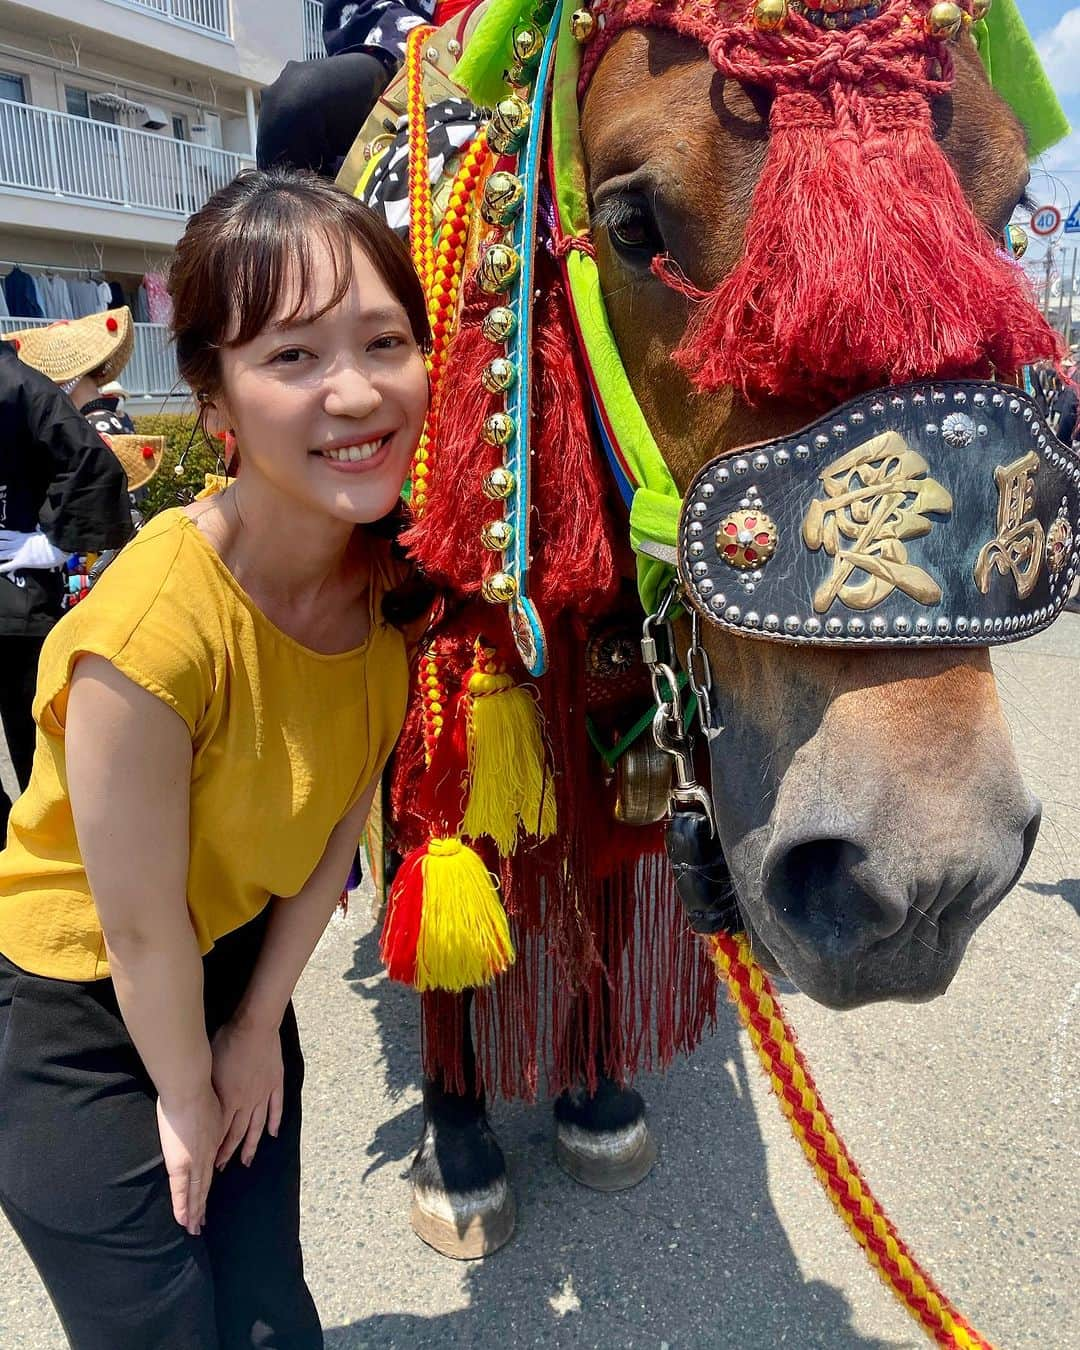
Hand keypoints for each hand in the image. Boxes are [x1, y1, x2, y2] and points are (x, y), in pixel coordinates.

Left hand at [0, 528, 66, 572]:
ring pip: (1, 553)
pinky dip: (1, 568)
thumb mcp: (41, 535)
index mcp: (21, 536)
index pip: (4, 534)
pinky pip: (9, 565)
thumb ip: (34, 534)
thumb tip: (37, 530)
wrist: (58, 546)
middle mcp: (17, 544)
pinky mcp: (23, 561)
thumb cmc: (53, 541)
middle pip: (0, 543)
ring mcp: (19, 552)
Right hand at [156, 1087, 222, 1235]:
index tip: (206, 1196)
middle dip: (203, 1204)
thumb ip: (207, 1118)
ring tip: (195, 1228)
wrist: (189, 1087)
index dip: (207, 1183)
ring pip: (196, 1192)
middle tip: (202, 1223)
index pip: (209, 1166)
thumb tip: (202, 1120)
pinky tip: (184, 1221)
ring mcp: (195, 1160)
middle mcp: (207, 1153)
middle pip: (205, 1184)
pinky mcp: (181, 1163)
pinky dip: (183, 1207)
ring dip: (195, 1211)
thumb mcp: (209, 1106)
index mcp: (213, 1138)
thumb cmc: (195, 1089)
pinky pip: (181, 1191)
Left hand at [211, 1017, 283, 1170]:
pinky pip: (276, 1107)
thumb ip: (207, 1088)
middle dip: (231, 1152)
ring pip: (258, 1125)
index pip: (222, 1131)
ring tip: (248, 1160)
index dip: (217, 1148)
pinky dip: (275, 1122)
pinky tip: (273, 1133)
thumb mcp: (209, 1066)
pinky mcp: (274, 1083)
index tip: (211, 1162)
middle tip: (225, 1168)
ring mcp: (263, 1094)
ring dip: (253, 1144)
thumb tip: (198, 1101)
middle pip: (239, 1132)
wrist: (254, 1028)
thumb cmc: (227, 1042)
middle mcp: (246, 1102)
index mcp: (229, 1099)